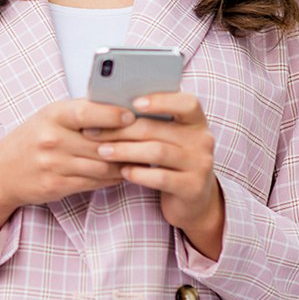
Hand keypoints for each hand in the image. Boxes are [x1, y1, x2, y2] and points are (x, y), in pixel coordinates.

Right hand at [0, 99, 132, 233]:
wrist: (1, 171)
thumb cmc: (32, 138)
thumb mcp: (50, 117)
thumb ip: (80, 113)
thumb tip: (121, 107)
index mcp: (52, 115)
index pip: (85, 112)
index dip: (111, 114)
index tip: (131, 115)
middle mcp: (52, 139)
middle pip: (100, 143)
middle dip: (126, 143)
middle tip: (150, 140)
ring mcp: (54, 165)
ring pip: (101, 165)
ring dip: (123, 163)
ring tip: (141, 157)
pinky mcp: (57, 186)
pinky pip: (93, 182)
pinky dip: (112, 177)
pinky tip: (123, 172)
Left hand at [84, 92, 224, 259]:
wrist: (194, 199)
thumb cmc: (171, 160)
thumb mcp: (167, 137)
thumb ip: (150, 121)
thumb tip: (111, 106)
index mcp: (196, 121)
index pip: (187, 103)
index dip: (161, 100)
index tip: (134, 102)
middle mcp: (203, 140)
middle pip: (158, 128)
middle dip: (122, 130)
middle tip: (95, 132)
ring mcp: (200, 164)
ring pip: (157, 152)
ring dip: (125, 150)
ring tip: (103, 151)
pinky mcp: (193, 188)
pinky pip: (161, 178)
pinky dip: (138, 173)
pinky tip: (123, 172)